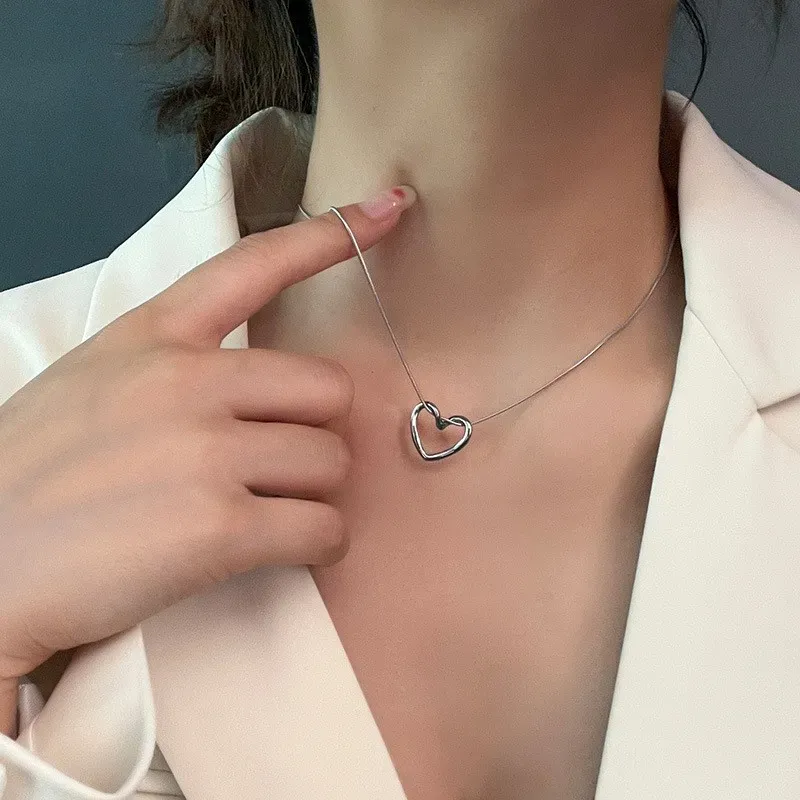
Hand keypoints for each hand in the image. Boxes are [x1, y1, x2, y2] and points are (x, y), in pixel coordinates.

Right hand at [0, 186, 416, 688]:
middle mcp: (188, 381)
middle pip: (328, 390)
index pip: (256, 264)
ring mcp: (207, 452)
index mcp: (154, 336)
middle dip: (313, 431)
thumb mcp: (97, 380)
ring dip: (313, 492)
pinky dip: (318, 543)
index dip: (331, 234)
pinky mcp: (220, 527)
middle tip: (274, 465)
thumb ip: (177, 364)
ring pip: (333, 462)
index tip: (388, 206)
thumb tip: (264, 388)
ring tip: (259, 511)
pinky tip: (281, 548)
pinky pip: (325, 528)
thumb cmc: (37, 476)